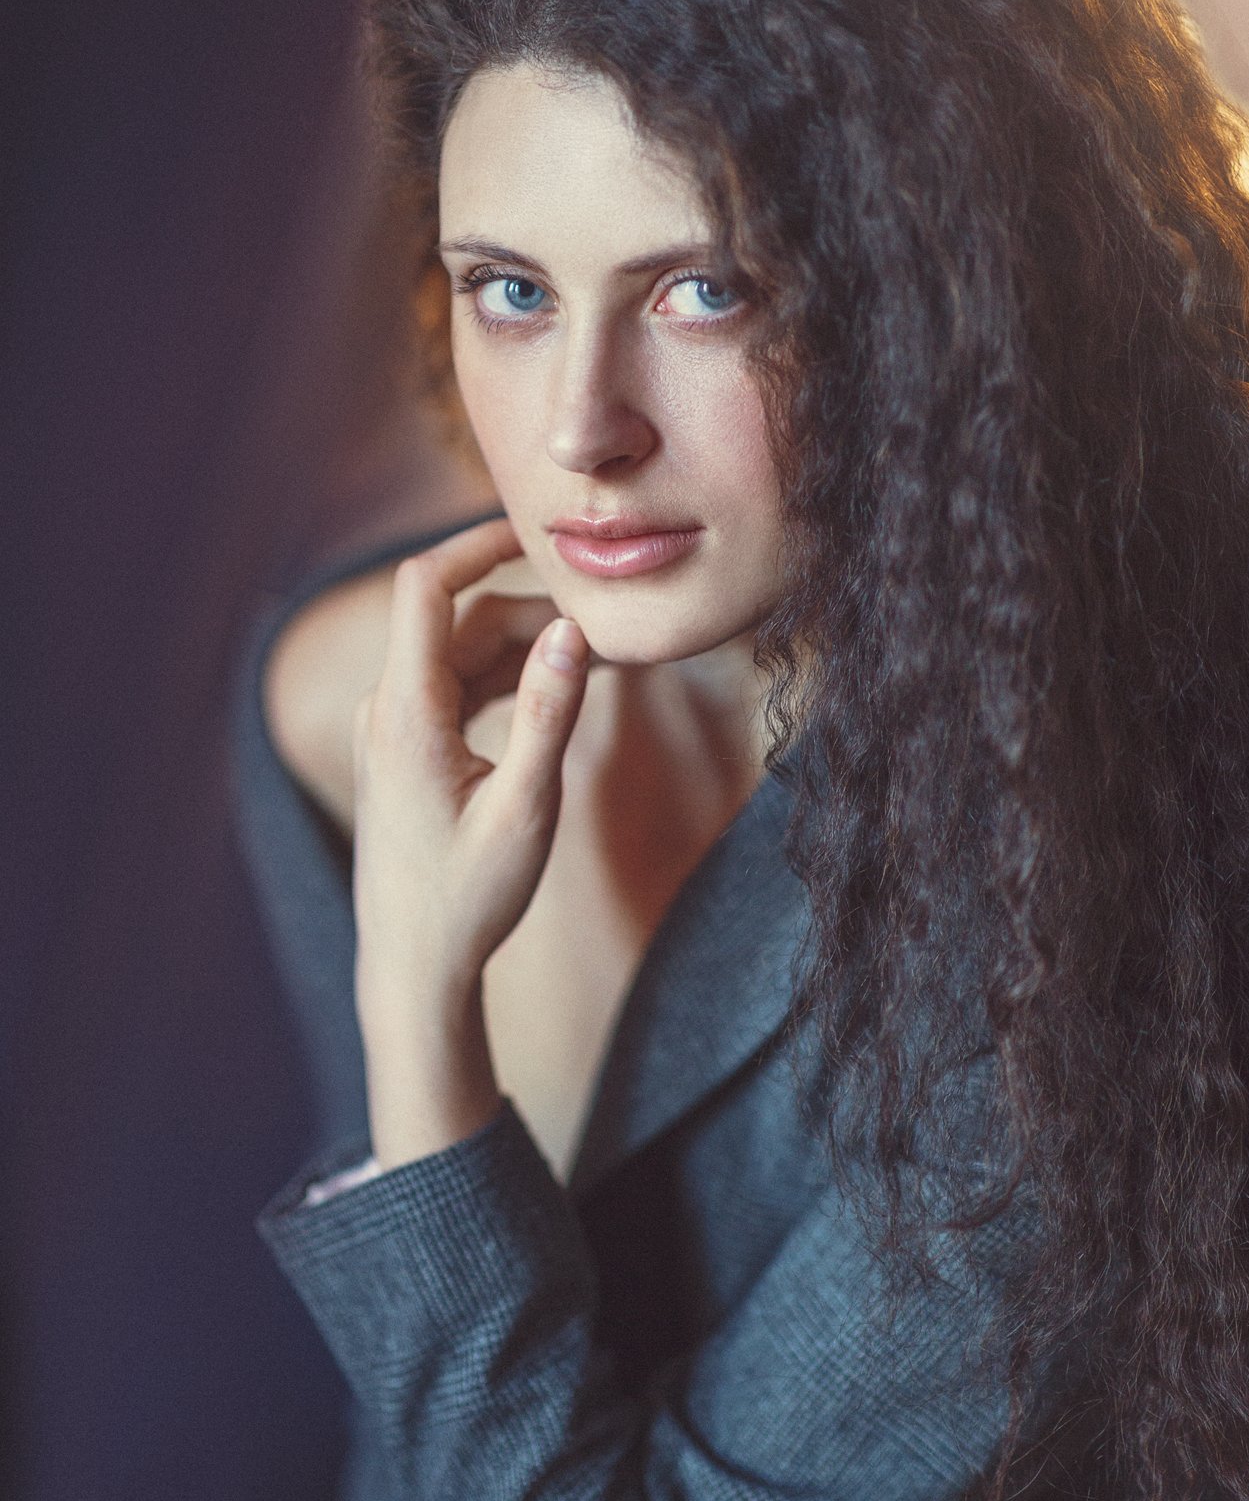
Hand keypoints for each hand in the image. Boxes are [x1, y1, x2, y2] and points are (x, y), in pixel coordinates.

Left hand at [348, 516, 588, 1155]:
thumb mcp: (526, 808)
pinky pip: (455, 691)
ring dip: (525, 651)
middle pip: (459, 623)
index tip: (536, 532)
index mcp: (405, 712)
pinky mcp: (403, 753)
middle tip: (610, 629)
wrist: (412, 968)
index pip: (426, 587)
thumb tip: (573, 631)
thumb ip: (551, 714)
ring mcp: (389, 731)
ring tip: (601, 665)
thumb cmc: (467, 898)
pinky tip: (559, 695)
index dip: (477, 543)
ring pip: (461, 658)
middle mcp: (386, 710)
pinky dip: (506, 683)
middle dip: (532, 613)